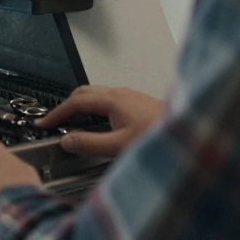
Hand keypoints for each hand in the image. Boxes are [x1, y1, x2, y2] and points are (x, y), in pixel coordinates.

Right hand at [36, 86, 163, 156]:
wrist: (195, 133)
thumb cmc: (161, 137)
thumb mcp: (119, 146)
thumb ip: (89, 143)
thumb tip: (67, 139)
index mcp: (113, 100)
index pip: (75, 102)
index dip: (56, 113)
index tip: (43, 123)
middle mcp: (121, 94)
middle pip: (84, 93)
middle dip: (66, 107)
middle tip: (55, 122)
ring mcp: (131, 97)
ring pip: (98, 97)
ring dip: (82, 109)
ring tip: (74, 127)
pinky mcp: (139, 105)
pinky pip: (109, 102)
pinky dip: (96, 112)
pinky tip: (101, 128)